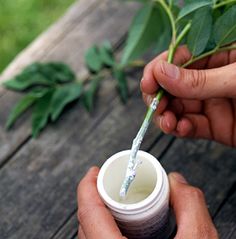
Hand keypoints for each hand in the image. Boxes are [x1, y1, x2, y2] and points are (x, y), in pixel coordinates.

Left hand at [77, 167, 217, 238]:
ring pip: (88, 237)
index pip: (89, 214)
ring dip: (97, 215)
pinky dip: (102, 231)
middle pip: (86, 224)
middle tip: (108, 185)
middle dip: (96, 198)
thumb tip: (177, 182)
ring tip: (113, 203)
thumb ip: (189, 206)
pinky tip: (117, 227)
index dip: (88, 187)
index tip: (94, 172)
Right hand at [141, 45, 235, 145]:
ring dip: (166, 117)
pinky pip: (190, 127)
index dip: (158, 70)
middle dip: (158, 97)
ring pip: (177, 108)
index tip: (148, 84)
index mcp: (217, 56)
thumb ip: (199, 79)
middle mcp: (210, 79)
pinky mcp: (215, 125)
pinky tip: (180, 129)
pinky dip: (180, 130)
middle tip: (155, 106)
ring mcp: (211, 103)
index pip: (178, 58)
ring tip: (167, 123)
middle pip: (172, 86)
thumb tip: (161, 73)